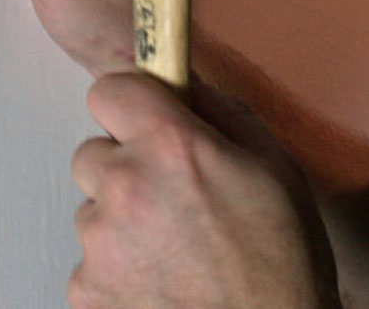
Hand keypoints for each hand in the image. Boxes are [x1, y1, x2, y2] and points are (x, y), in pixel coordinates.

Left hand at [70, 72, 341, 308]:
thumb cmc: (281, 265)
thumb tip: (181, 80)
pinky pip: (89, 256)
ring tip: (170, 247)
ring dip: (118, 219)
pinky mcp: (87, 287)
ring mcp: (102, 241)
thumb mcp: (273, 165)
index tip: (138, 119)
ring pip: (91, 207)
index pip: (108, 91)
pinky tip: (158, 277)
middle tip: (166, 197)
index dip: (126, 104)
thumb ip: (218, 110)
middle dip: (122, 166)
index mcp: (171, 146)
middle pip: (92, 152)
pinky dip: (115, 265)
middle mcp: (127, 186)